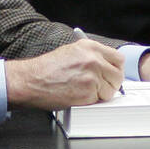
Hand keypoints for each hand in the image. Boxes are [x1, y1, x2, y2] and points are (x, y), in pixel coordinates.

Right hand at [5, 39, 123, 108]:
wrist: (31, 80)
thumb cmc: (46, 68)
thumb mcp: (71, 52)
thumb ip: (91, 56)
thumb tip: (106, 65)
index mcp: (90, 47)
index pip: (118, 58)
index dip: (115, 69)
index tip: (112, 74)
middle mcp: (93, 60)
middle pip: (118, 75)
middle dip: (111, 83)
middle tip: (100, 86)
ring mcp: (92, 77)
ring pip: (111, 90)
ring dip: (101, 94)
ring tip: (84, 90)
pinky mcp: (88, 93)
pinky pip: (99, 100)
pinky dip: (91, 101)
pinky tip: (78, 95)